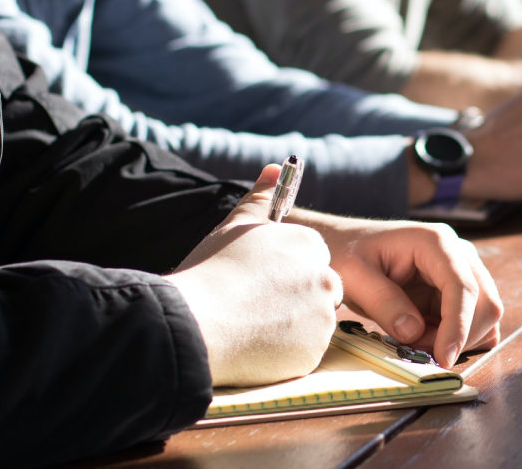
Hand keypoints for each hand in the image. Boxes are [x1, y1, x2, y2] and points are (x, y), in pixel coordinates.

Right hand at [165, 165, 342, 386]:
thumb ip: (261, 198)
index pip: (312, 259)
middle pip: (319, 290)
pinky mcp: (314, 352)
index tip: (261, 281)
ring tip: (251, 324)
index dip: (285, 272)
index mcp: (309, 246)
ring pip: (313, 322)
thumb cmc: (212, 271)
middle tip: (255, 306)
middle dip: (295, 299)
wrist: (196, 323)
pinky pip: (305, 351)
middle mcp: (325, 279)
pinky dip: (286, 351)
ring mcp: (322, 318)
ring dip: (291, 325)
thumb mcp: (235, 226)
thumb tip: (274, 168)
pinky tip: (255, 345)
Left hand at [291, 215, 503, 367]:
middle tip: (418, 351)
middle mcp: (458, 253)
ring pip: (485, 315)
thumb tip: (414, 332)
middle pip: (485, 302)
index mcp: (436, 242)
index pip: (462, 286)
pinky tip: (428, 339)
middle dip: (459, 336)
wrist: (345, 245)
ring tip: (416, 341)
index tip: (443, 357)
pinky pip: (474, 321)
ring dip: (457, 339)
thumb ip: (384, 302)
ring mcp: (461, 271)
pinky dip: (458, 338)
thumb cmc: (347, 253)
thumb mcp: (354, 276)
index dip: (458, 325)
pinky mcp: (457, 291)